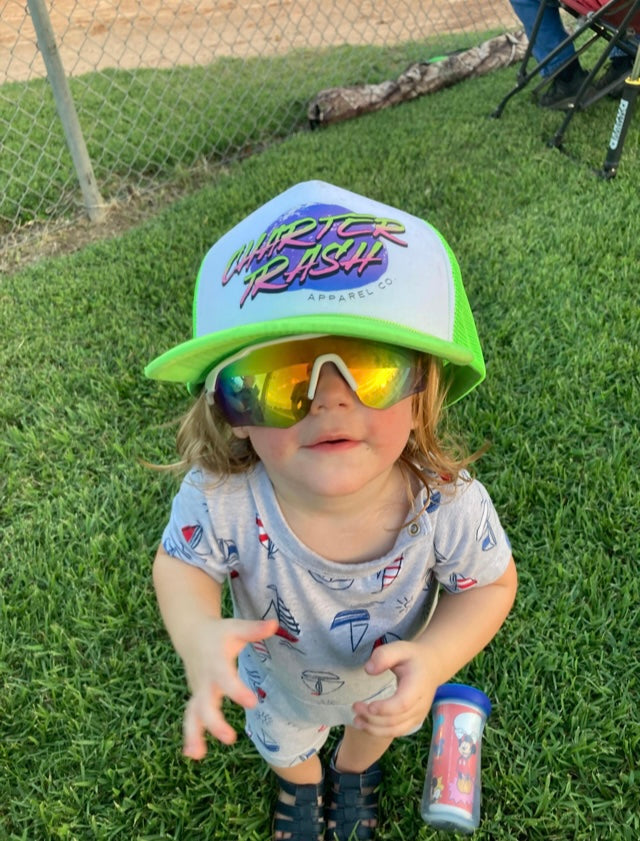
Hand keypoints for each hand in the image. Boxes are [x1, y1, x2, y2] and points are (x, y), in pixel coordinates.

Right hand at [181, 617, 278, 758]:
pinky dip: (190, 736)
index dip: (237, 691)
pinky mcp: (196, 698)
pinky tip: (194, 754)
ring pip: (192, 715)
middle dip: (214, 722)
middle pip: (205, 704)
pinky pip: (190, 718)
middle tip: (230, 737)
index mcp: (215, 662)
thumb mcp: (236, 628)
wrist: (193, 635)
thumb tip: (276, 624)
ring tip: (199, 755)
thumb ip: (254, 630)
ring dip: (194, 734)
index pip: (225, 678)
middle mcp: (205, 680)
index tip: (252, 703)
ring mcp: (198, 691)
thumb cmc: (219, 633)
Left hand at [351, 640, 440, 737]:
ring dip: (374, 728)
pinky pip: (397, 731)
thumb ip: (384, 656)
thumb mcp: (400, 648)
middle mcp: (420, 705)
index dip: (385, 708)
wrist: (432, 666)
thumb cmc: (413, 657)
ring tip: (356, 720)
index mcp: (417, 686)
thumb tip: (368, 670)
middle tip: (354, 707)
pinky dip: (380, 731)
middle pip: (396, 720)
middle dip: (372, 718)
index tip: (368, 706)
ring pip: (396, 730)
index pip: (402, 703)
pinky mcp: (413, 721)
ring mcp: (418, 715)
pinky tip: (366, 725)